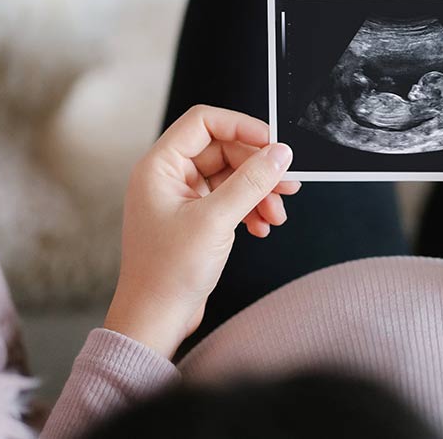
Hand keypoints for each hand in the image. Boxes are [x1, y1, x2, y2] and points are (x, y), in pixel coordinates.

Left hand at [103, 105, 299, 356]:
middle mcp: (168, 177)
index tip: (272, 144)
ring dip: (258, 192)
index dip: (241, 127)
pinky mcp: (194, 219)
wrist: (154, 320)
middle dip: (257, 168)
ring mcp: (181, 199)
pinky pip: (229, 200)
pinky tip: (262, 227)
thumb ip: (251, 182)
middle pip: (223, 150)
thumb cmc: (168, 273)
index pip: (204, 122)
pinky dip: (249, 209)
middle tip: (287, 185)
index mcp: (160, 166)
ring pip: (230, 177)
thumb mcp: (216, 221)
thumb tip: (280, 154)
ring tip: (277, 215)